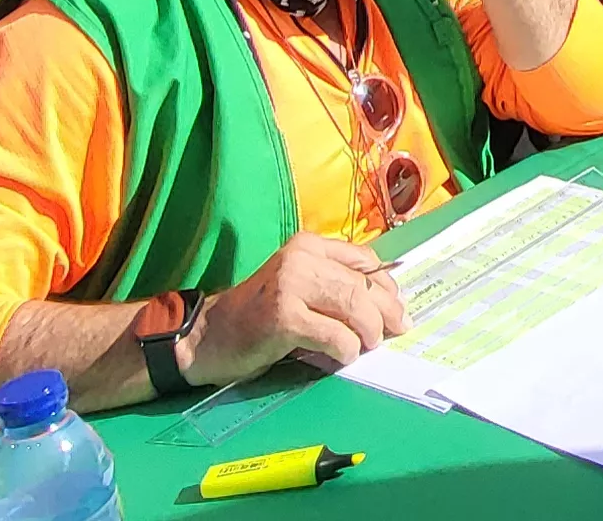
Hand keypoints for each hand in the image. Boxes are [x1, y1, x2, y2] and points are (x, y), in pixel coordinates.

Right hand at [184, 234, 410, 379]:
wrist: (208, 336)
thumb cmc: (258, 316)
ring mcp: (290, 285)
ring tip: (363, 347)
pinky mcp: (284, 317)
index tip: (395, 311)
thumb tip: (388, 305)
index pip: (366, 261)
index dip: (387, 289)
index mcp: (308, 245)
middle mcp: (301, 257)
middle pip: (364, 285)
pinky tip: (339, 356)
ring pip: (355, 307)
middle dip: (387, 314)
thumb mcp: (300, 287)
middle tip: (393, 334)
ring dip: (368, 333)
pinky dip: (345, 350)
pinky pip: (335, 335)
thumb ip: (335, 285)